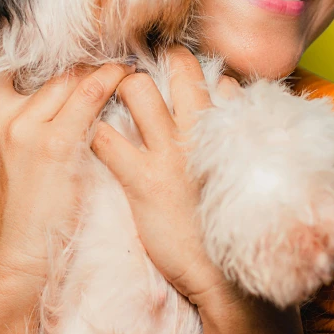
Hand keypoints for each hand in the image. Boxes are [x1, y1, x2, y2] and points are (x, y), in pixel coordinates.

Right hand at [0, 63, 134, 333]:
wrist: (13, 261)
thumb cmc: (10, 218)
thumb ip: (8, 131)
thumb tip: (33, 107)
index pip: (6, 67)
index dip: (38, 56)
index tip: (65, 52)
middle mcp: (1, 117)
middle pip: (46, 72)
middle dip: (77, 62)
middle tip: (105, 54)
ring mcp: (27, 128)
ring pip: (69, 77)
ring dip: (97, 68)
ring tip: (120, 63)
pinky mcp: (56, 144)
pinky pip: (89, 95)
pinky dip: (109, 79)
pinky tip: (124, 73)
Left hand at [91, 46, 239, 306]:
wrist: (228, 274)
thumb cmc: (233, 219)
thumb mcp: (243, 167)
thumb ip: (233, 128)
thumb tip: (225, 92)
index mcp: (228, 126)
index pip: (212, 73)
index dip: (186, 65)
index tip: (168, 67)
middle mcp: (201, 129)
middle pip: (177, 65)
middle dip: (154, 59)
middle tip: (134, 73)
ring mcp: (170, 152)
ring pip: (136, 88)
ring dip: (118, 87)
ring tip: (108, 99)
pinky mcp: (143, 180)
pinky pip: (106, 138)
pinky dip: (93, 133)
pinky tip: (91, 140)